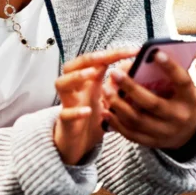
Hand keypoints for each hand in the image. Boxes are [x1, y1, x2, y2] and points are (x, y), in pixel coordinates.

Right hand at [53, 47, 137, 164]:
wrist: (77, 143)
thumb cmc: (93, 119)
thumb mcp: (110, 102)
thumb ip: (119, 88)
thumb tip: (133, 73)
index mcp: (88, 82)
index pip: (97, 61)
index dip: (114, 54)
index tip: (134, 51)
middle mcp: (76, 89)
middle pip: (73, 65)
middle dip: (89, 59)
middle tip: (106, 56)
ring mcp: (69, 103)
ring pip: (61, 83)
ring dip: (76, 77)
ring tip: (92, 74)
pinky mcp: (65, 121)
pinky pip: (66, 113)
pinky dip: (75, 111)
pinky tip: (88, 111)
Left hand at [102, 49, 195, 149]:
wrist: (186, 133)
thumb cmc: (180, 100)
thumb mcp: (183, 86)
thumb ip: (172, 71)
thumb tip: (156, 52)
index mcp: (189, 98)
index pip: (182, 81)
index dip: (170, 67)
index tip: (155, 53)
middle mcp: (179, 117)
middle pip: (153, 103)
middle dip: (131, 88)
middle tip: (114, 73)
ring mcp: (165, 132)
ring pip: (138, 120)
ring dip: (119, 105)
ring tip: (106, 90)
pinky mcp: (151, 142)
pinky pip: (131, 133)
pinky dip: (116, 122)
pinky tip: (106, 109)